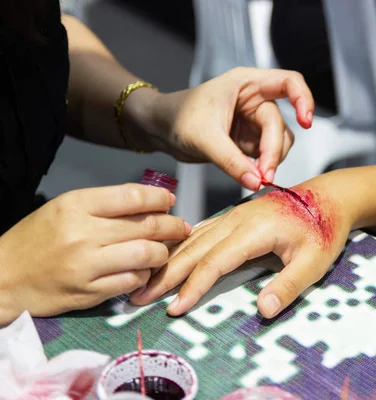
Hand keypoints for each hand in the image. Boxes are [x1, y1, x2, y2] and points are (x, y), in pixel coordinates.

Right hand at [0, 184, 190, 324]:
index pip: (132, 196)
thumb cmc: (36, 240)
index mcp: (76, 205)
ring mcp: (86, 265)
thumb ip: (103, 205)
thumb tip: (149, 201)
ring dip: (162, 252)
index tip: (170, 201)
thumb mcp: (63, 208)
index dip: (159, 198)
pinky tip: (144, 270)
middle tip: (181, 227)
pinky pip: (132, 281)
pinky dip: (144, 275)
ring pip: (146, 255)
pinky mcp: (88, 292)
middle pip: (146, 226)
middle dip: (172, 226)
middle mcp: (82, 233)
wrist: (3, 278)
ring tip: (164, 250)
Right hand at [130, 174, 352, 317]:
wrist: (330, 196)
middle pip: (194, 248)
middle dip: (165, 274)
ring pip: (194, 237)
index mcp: (255, 229)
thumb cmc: (324, 227)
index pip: (214, 261)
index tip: (174, 309)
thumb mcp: (315, 261)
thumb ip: (289, 285)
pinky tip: (170, 253)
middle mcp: (238, 219)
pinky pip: (202, 229)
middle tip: (139, 296)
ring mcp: (236, 214)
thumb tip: (262, 310)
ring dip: (168, 258)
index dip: (192, 287)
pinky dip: (182, 244)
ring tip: (145, 278)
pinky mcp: (237, 215)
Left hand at [141, 67, 313, 189]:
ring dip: (271, 161)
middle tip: (264, 176)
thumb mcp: (204, 138)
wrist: (159, 130)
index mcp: (246, 84)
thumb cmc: (177, 119)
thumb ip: (231, 161)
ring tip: (256, 177)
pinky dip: (262, 167)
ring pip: (278, 142)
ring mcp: (253, 121)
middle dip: (273, 151)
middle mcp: (254, 100)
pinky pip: (266, 154)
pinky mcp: (249, 140)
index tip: (305, 122)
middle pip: (281, 124)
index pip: (289, 82)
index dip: (304, 99)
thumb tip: (256, 181)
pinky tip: (251, 176)